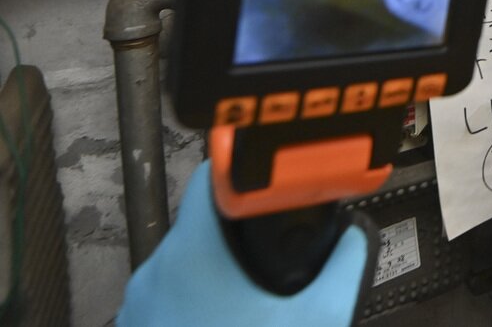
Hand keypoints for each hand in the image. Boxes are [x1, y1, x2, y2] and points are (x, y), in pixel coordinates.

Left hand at [118, 161, 369, 326]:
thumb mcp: (321, 319)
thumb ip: (345, 266)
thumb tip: (353, 237)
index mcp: (195, 254)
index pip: (210, 179)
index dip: (246, 179)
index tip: (272, 192)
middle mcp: (155, 273)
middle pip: (200, 227)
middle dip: (238, 239)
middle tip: (274, 262)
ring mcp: (137, 309)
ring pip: (182, 268)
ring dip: (216, 277)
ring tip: (253, 309)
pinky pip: (167, 304)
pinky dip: (194, 309)